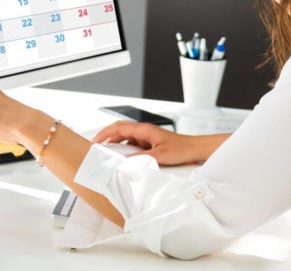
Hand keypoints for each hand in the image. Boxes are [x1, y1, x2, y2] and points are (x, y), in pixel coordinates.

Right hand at [92, 121, 226, 165]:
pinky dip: (126, 151)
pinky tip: (125, 160)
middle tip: (96, 147)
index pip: (119, 128)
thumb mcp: (161, 155)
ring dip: (116, 145)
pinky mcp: (150, 144)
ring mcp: (147, 138)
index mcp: (144, 130)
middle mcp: (144, 132)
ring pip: (126, 139)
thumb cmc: (182, 148)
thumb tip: (127, 162)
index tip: (95, 140)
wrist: (195, 149)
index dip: (105, 133)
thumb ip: (143, 158)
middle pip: (119, 131)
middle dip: (106, 137)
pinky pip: (133, 146)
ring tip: (108, 155)